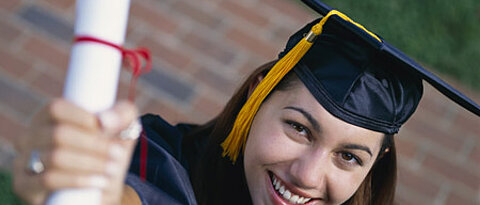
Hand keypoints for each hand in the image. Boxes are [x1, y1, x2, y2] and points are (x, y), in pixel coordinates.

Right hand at [13, 99, 139, 204]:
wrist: (101, 188)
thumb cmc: (108, 151)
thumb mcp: (122, 129)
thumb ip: (122, 114)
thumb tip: (105, 120)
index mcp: (50, 116)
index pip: (56, 108)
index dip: (82, 117)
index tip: (107, 128)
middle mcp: (31, 135)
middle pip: (58, 134)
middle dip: (93, 144)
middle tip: (117, 153)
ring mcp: (24, 160)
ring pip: (55, 157)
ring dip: (90, 163)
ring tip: (112, 169)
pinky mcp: (25, 185)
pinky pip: (48, 180)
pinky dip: (78, 180)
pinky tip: (98, 182)